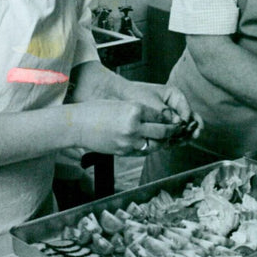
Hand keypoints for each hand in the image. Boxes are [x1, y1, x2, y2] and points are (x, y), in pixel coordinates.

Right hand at [65, 100, 182, 155]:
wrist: (77, 125)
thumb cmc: (97, 110)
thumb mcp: (121, 104)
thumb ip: (139, 110)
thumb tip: (158, 117)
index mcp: (135, 109)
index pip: (161, 115)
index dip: (170, 117)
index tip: (176, 118)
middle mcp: (134, 126)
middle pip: (163, 131)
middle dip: (173, 130)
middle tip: (178, 129)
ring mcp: (129, 141)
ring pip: (156, 144)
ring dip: (163, 142)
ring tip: (166, 138)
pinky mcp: (124, 151)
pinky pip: (143, 151)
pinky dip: (150, 148)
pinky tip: (151, 144)